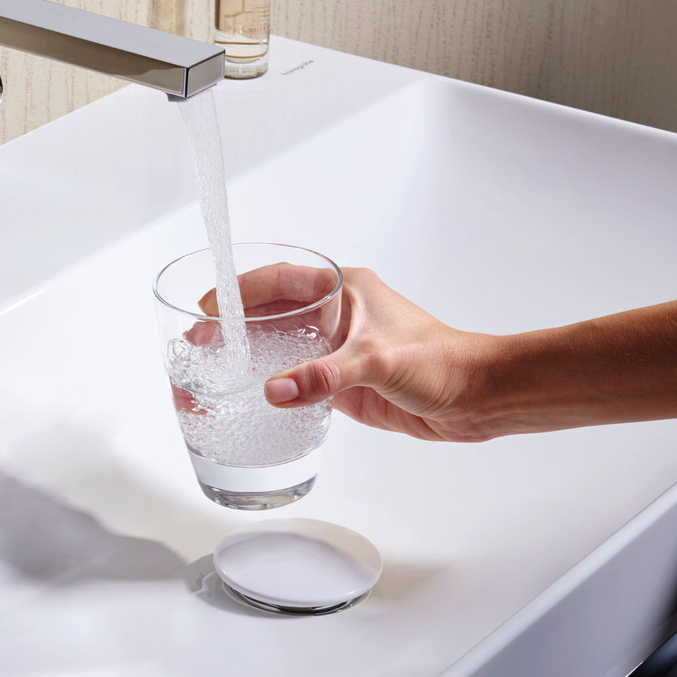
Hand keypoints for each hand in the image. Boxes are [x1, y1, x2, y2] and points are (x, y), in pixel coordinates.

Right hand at [230, 264, 500, 441]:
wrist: (476, 396)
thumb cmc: (442, 361)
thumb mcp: (376, 361)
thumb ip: (323, 376)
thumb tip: (275, 391)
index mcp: (344, 289)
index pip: (278, 280)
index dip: (238, 291)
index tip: (208, 309)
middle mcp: (337, 314)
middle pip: (271, 311)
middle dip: (233, 325)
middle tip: (200, 342)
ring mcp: (337, 348)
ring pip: (280, 344)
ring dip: (248, 354)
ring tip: (213, 369)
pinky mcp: (342, 381)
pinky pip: (296, 377)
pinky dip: (271, 384)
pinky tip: (251, 395)